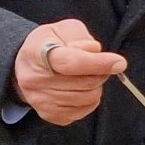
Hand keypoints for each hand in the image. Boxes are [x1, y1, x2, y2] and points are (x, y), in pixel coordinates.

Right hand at [11, 20, 126, 125]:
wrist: (25, 66)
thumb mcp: (63, 29)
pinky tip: (80, 87)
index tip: (119, 62)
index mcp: (35, 53)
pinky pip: (83, 111)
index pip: (70, 62)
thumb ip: (81, 37)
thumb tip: (95, 51)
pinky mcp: (49, 115)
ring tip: (86, 75)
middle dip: (100, 72)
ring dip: (96, 86)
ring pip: (87, 98)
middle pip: (83, 82)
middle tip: (98, 63)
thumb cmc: (48, 44)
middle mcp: (34, 80)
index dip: (97, 63)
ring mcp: (40, 100)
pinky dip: (90, 99)